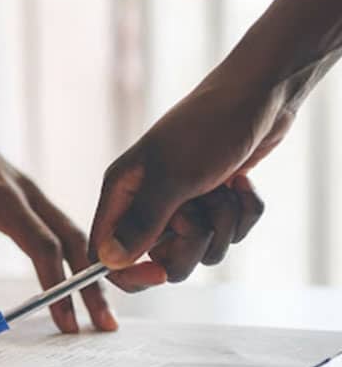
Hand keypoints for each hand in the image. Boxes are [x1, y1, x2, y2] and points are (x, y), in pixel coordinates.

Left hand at [0, 110, 162, 331]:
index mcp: (3, 197)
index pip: (42, 245)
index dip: (57, 284)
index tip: (66, 321)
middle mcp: (28, 194)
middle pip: (72, 241)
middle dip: (91, 285)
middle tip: (105, 326)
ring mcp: (36, 194)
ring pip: (75, 234)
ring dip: (92, 272)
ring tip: (104, 313)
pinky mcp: (37, 198)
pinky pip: (65, 227)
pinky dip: (81, 255)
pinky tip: (90, 283)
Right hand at [90, 67, 288, 281]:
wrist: (261, 93)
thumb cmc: (208, 126)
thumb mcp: (172, 176)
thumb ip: (141, 223)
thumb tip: (109, 261)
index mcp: (123, 193)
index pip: (106, 252)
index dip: (129, 272)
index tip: (160, 273)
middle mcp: (148, 202)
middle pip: (161, 259)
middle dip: (192, 244)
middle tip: (200, 214)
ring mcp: (183, 203)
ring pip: (201, 249)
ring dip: (223, 225)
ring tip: (223, 189)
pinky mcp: (214, 201)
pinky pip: (230, 233)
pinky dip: (243, 213)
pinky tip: (240, 184)